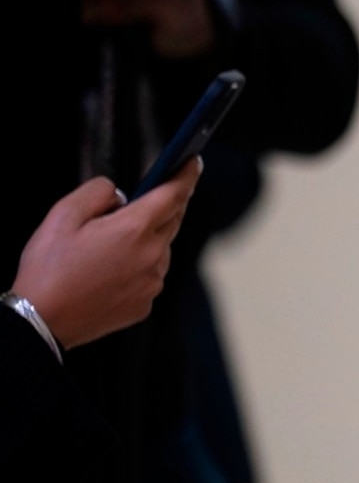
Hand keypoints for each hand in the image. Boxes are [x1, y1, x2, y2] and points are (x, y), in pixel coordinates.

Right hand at [9, 164, 201, 349]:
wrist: (42, 320)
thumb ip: (97, 192)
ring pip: (161, 249)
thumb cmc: (48, 268)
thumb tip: (120, 194)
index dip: (186, 174)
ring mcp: (152, 282)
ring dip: (147, 239)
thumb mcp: (62, 216)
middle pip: (172, 220)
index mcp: (135, 230)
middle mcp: (153, 256)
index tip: (193, 162)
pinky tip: (109, 270)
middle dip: (165, 205)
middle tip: (150, 196)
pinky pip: (150, 275)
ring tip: (111, 244)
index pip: (173, 194)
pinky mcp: (146, 303)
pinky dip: (139, 266)